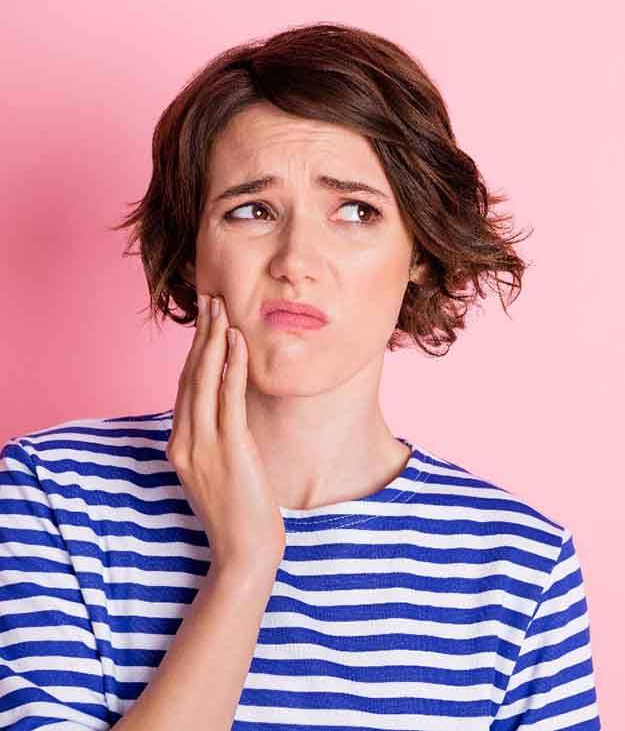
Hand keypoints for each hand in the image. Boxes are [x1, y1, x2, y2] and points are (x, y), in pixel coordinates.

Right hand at [166, 293, 285, 575]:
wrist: (245, 554)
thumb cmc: (237, 514)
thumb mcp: (215, 472)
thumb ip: (213, 440)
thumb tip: (225, 409)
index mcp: (179, 447)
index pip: (185, 388)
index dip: (193, 351)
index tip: (204, 323)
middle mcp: (184, 443)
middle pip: (190, 377)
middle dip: (200, 336)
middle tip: (211, 300)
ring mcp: (204, 447)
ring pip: (204, 381)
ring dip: (214, 341)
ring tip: (223, 309)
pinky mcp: (230, 451)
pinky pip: (229, 399)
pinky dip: (232, 366)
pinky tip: (237, 342)